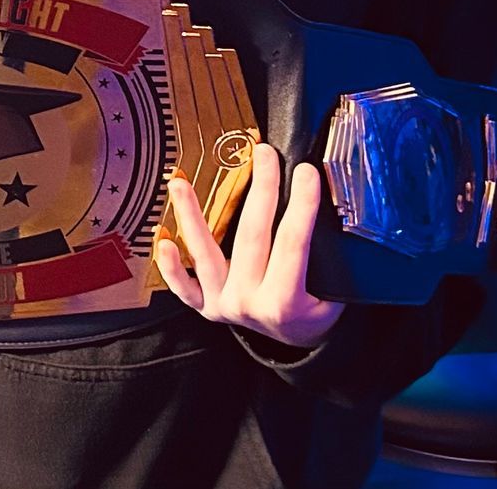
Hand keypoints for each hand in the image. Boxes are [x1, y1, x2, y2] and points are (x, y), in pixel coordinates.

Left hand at [157, 141, 344, 347]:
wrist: (296, 341)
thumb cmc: (316, 310)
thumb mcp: (334, 291)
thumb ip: (325, 255)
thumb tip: (327, 200)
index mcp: (287, 304)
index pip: (293, 244)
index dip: (301, 206)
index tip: (306, 172)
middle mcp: (250, 304)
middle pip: (252, 237)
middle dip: (261, 191)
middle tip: (264, 155)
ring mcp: (223, 304)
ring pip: (205, 255)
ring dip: (191, 215)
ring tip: (180, 182)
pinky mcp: (205, 305)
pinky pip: (182, 286)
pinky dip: (170, 265)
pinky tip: (162, 239)